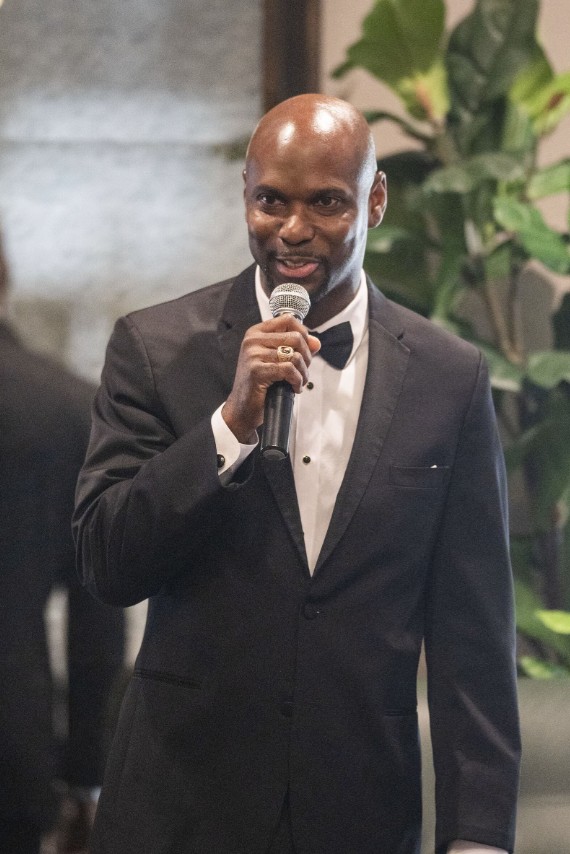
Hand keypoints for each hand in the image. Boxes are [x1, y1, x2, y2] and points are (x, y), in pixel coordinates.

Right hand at [222, 314, 320, 442]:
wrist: (243, 408)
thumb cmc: (260, 384)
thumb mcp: (277, 361)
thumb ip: (296, 348)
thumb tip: (316, 342)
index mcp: (256, 333)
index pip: (288, 319)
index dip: (304, 333)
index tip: (306, 350)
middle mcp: (252, 340)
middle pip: (295, 337)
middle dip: (306, 357)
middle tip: (303, 371)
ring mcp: (253, 354)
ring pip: (295, 356)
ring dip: (303, 372)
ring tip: (299, 382)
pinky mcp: (257, 370)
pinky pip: (289, 370)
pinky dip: (297, 381)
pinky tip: (294, 388)